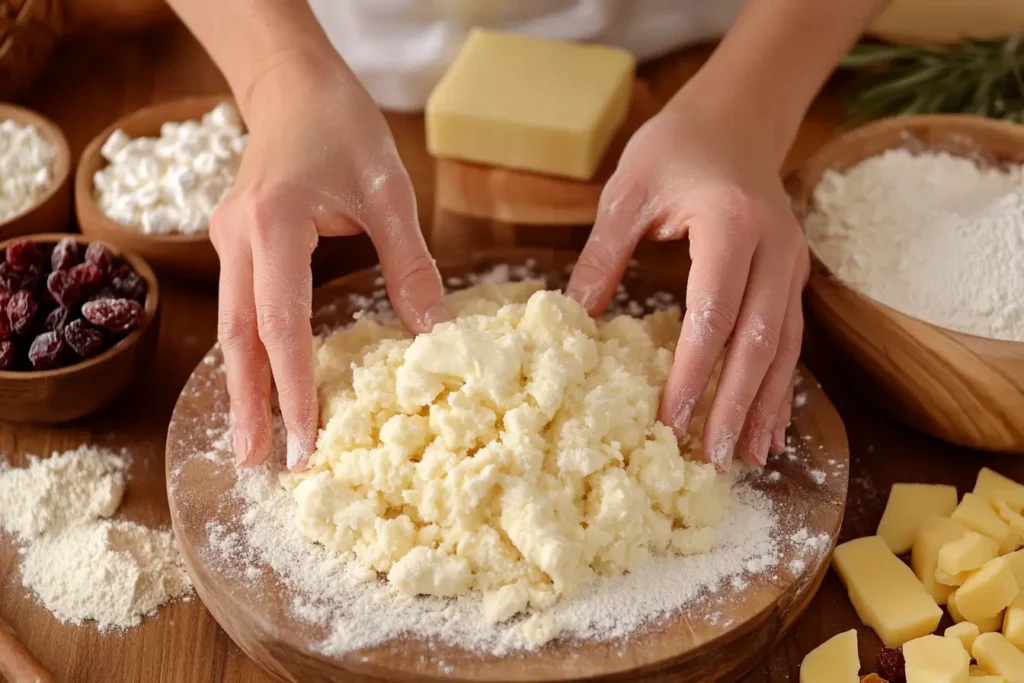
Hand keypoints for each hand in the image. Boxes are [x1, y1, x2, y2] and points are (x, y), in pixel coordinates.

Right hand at [212, 57, 446, 470]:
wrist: (295, 85)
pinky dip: (250, 351)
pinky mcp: (236, 243)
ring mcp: (228, 241)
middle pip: (237, 336)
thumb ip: (409, 264)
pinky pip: (239, 307)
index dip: (293, 388)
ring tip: (253, 439)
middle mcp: (238, 238)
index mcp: (273, 225)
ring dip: (243, 384)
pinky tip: (262, 383)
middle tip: (259, 463)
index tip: (305, 441)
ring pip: (231, 326)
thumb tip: (434, 335)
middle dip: (249, 402)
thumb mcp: (390, 192)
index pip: (280, 323)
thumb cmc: (343, 127)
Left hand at [567, 92, 808, 469]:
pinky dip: (778, 387)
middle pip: (757, 340)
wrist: (736, 119)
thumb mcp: (628, 191)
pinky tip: (768, 426)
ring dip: (764, 407)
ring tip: (745, 459)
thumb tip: (574, 318)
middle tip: (712, 459)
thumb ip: (603, 254)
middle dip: (734, 405)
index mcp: (731, 224)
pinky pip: (789, 340)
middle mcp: (774, 249)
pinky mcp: (792, 278)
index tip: (670, 419)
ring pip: (783, 348)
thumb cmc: (676, 147)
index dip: (694, 371)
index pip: (713, 311)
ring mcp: (791, 265)